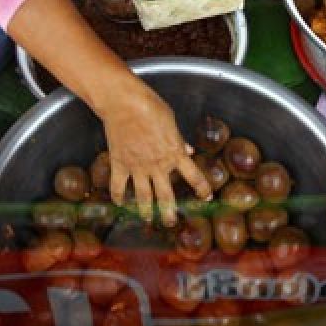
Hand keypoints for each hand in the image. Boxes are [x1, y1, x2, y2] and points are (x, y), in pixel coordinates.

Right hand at [96, 79, 211, 226]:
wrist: (124, 103)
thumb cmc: (150, 107)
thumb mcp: (172, 122)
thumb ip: (180, 140)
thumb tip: (189, 150)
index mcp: (175, 153)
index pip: (195, 177)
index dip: (202, 189)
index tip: (206, 197)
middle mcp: (158, 165)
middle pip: (166, 196)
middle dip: (169, 213)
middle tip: (171, 222)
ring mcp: (138, 167)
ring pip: (143, 197)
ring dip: (146, 212)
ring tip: (147, 220)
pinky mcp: (120, 164)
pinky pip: (119, 186)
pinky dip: (118, 197)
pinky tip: (120, 204)